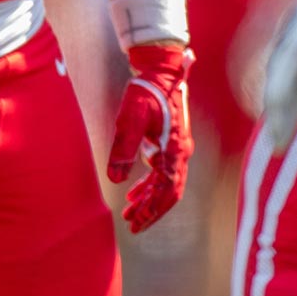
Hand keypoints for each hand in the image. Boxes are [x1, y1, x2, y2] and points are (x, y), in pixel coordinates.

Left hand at [107, 44, 194, 232]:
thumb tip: (115, 179)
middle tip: (132, 225)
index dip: (152, 210)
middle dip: (151, 211)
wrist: (160, 69)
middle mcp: (181, 152)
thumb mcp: (131, 118)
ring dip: (149, 199)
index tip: (136, 224)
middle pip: (169, 192)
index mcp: (175, 150)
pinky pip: (163, 171)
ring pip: (166, 183)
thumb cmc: (145, 91)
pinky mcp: (171, 142)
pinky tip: (134, 190)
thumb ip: (124, 147)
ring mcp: (178, 147)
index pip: (166, 191)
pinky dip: (150, 184)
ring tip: (129, 211)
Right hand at [262, 0, 296, 150]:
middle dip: (276, 106)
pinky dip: (289, 115)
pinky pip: (295, 96)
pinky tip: (283, 139)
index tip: (276, 104)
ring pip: (284, 90)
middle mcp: (293, 43)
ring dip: (279, 117)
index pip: (288, 57)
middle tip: (276, 137)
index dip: (282, 81)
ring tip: (276, 148)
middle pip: (280, 77)